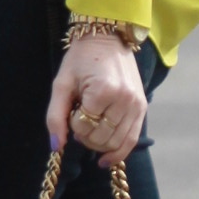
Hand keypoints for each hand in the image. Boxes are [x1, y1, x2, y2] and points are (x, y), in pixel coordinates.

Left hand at [47, 30, 146, 169]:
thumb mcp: (62, 83)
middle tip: (79, 118)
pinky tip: (105, 160)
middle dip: (85, 135)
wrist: (108, 39)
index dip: (72, 123)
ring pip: (115, 142)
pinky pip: (131, 140)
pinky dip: (118, 153)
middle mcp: (125, 100)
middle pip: (100, 138)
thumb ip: (55, 116)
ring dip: (98, 144)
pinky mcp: (143, 108)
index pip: (83, 126)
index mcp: (104, 90)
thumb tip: (56, 147)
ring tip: (90, 128)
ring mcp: (137, 105)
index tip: (72, 107)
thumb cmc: (81, 59)